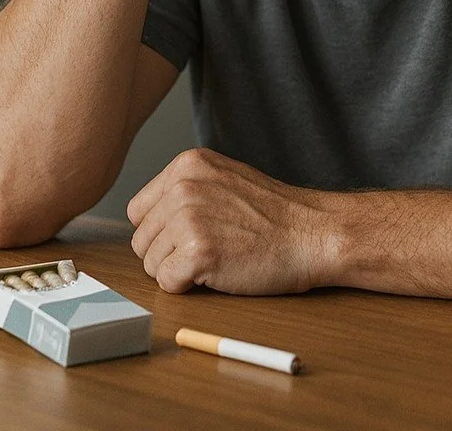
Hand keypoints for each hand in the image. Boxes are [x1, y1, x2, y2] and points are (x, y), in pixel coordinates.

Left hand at [127, 148, 323, 294]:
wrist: (312, 233)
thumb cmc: (273, 214)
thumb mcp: (225, 179)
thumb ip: (186, 189)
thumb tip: (149, 217)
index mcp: (187, 164)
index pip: (139, 210)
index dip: (161, 230)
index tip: (191, 234)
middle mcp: (182, 186)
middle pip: (141, 239)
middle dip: (168, 253)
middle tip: (209, 249)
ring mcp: (188, 217)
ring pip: (150, 263)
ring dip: (178, 270)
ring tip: (217, 257)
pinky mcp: (196, 251)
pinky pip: (167, 282)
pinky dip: (188, 287)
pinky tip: (218, 271)